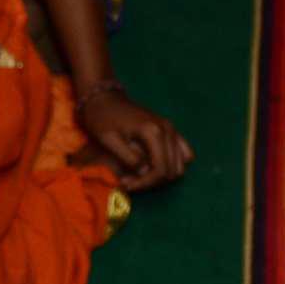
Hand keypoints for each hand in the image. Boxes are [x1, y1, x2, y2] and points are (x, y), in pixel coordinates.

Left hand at [74, 83, 193, 190]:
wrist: (102, 97)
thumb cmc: (101, 118)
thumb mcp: (108, 140)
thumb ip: (128, 158)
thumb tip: (144, 173)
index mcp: (153, 132)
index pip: (161, 170)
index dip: (145, 183)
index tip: (126, 185)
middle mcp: (168, 130)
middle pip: (172, 170)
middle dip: (151, 182)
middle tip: (128, 182)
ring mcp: (171, 129)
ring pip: (179, 166)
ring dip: (160, 176)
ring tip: (136, 176)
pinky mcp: (170, 130)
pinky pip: (183, 154)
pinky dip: (171, 165)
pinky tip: (151, 167)